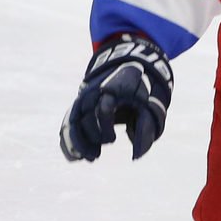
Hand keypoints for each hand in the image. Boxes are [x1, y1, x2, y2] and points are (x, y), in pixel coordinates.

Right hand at [60, 33, 173, 162]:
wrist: (132, 64)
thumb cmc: (144, 88)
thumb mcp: (151, 104)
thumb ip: (145, 129)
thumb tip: (135, 157)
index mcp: (114, 88)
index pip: (102, 109)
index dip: (105, 128)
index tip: (114, 139)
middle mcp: (95, 91)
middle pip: (84, 118)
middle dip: (92, 139)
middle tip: (102, 150)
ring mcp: (85, 97)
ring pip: (71, 121)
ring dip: (77, 143)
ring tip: (90, 157)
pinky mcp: (81, 104)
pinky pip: (68, 121)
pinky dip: (68, 140)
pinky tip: (75, 157)